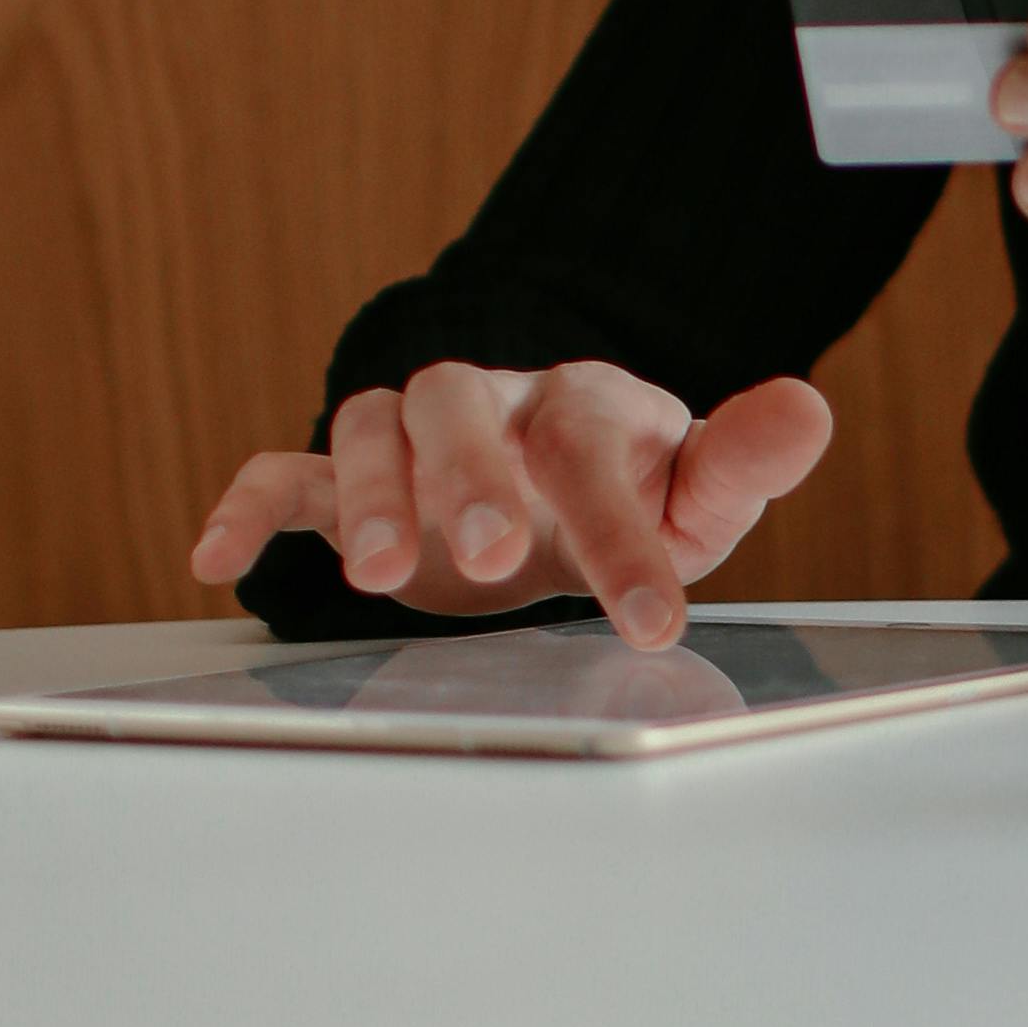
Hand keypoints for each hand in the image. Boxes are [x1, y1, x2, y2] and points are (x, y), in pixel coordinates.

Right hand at [188, 360, 831, 646]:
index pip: (598, 451)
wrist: (555, 478)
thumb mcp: (701, 489)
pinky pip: (283, 473)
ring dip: (370, 493)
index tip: (655, 622)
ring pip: (370, 426)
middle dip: (470, 477)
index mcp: (584, 405)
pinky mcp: (349, 480)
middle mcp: (488, 404)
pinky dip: (247, 504)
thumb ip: (744, 459)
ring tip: (380, 579)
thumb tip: (810, 410)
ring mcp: (412, 439)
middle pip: (457, 404)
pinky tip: (217, 556)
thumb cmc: (633, 489)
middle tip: (494, 556)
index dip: (625, 535)